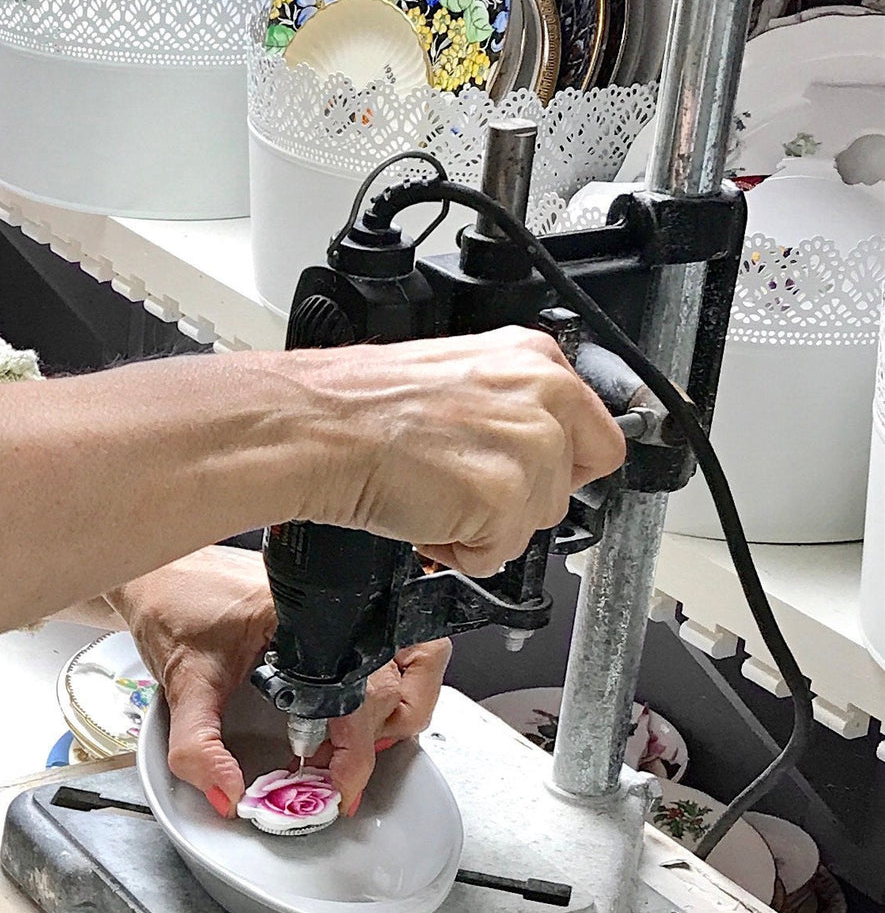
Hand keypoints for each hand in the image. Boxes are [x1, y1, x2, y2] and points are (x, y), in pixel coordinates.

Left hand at [108, 547, 450, 817]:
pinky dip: (388, 681)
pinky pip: (390, 643)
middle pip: (404, 672)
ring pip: (416, 653)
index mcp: (302, 614)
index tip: (340, 786)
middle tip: (345, 766)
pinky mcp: (336, 605)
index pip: (361, 687)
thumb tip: (227, 792)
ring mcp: (340, 598)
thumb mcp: (182, 682)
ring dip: (400, 703)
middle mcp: (331, 602)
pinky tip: (348, 709)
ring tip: (356, 738)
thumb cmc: (171, 603)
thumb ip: (198, 745)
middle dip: (383, 731)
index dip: (358, 748)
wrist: (158, 566)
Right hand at [271, 326, 624, 574]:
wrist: (315, 427)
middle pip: (568, 485)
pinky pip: (498, 554)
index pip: (597, 435)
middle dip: (517, 500)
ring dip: (485, 526)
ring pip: (536, 522)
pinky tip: (424, 514)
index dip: (555, 467)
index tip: (522, 476)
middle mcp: (543, 394)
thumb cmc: (360, 405)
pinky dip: (460, 550)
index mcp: (533, 357)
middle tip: (460, 483)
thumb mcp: (454, 375)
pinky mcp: (505, 497)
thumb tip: (538, 445)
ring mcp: (529, 446)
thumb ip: (510, 404)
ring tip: (432, 492)